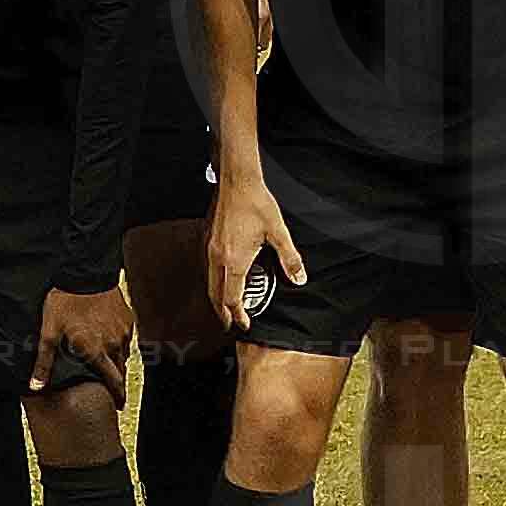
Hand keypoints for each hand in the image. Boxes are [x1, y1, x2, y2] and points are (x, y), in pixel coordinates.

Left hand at [33, 280, 134, 394]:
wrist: (84, 273)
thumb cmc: (64, 303)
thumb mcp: (49, 333)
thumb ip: (44, 363)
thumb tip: (36, 387)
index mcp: (96, 352)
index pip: (113, 381)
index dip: (117, 396)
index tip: (119, 406)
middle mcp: (114, 344)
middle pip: (120, 370)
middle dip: (117, 382)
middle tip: (112, 389)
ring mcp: (123, 331)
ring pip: (124, 354)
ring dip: (117, 361)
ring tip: (108, 365)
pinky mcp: (127, 319)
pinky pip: (126, 338)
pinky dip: (119, 343)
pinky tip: (109, 341)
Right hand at [202, 169, 299, 329]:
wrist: (236, 182)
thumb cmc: (256, 204)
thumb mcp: (278, 232)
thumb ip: (289, 258)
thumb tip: (299, 278)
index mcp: (234, 261)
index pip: (232, 298)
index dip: (238, 314)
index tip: (244, 323)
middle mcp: (217, 258)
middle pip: (215, 296)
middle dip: (223, 313)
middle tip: (230, 324)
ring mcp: (209, 249)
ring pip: (209, 283)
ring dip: (216, 299)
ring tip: (224, 308)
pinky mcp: (207, 240)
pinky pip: (207, 269)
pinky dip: (213, 282)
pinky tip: (220, 280)